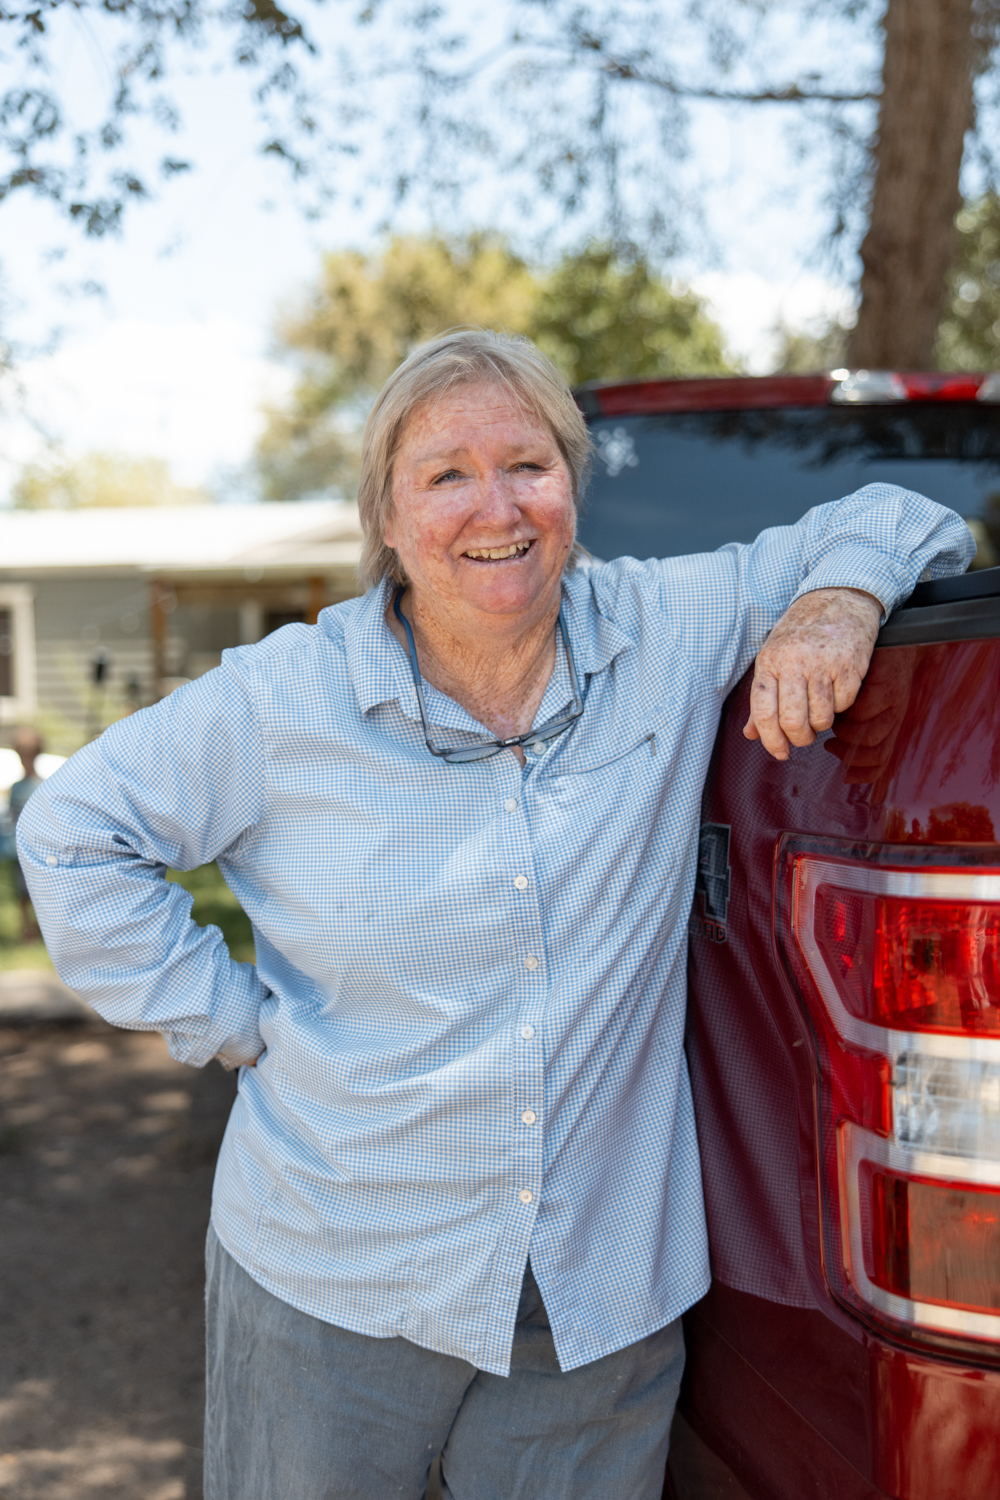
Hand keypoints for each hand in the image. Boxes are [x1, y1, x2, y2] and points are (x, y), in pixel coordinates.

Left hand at [743, 587, 882, 760]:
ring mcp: (824, 664)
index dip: (770, 740)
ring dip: (821, 724)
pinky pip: (845, 704)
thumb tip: (750, 734)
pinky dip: (841, 705)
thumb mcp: (773, 659)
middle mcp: (795, 662)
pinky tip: (836, 690)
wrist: (838, 600)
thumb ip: (762, 698)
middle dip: (799, 738)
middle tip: (803, 737)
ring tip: (819, 710)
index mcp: (770, 661)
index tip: (779, 752)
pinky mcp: (850, 665)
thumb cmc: (801, 634)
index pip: (763, 712)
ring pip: (821, 718)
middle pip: (793, 721)